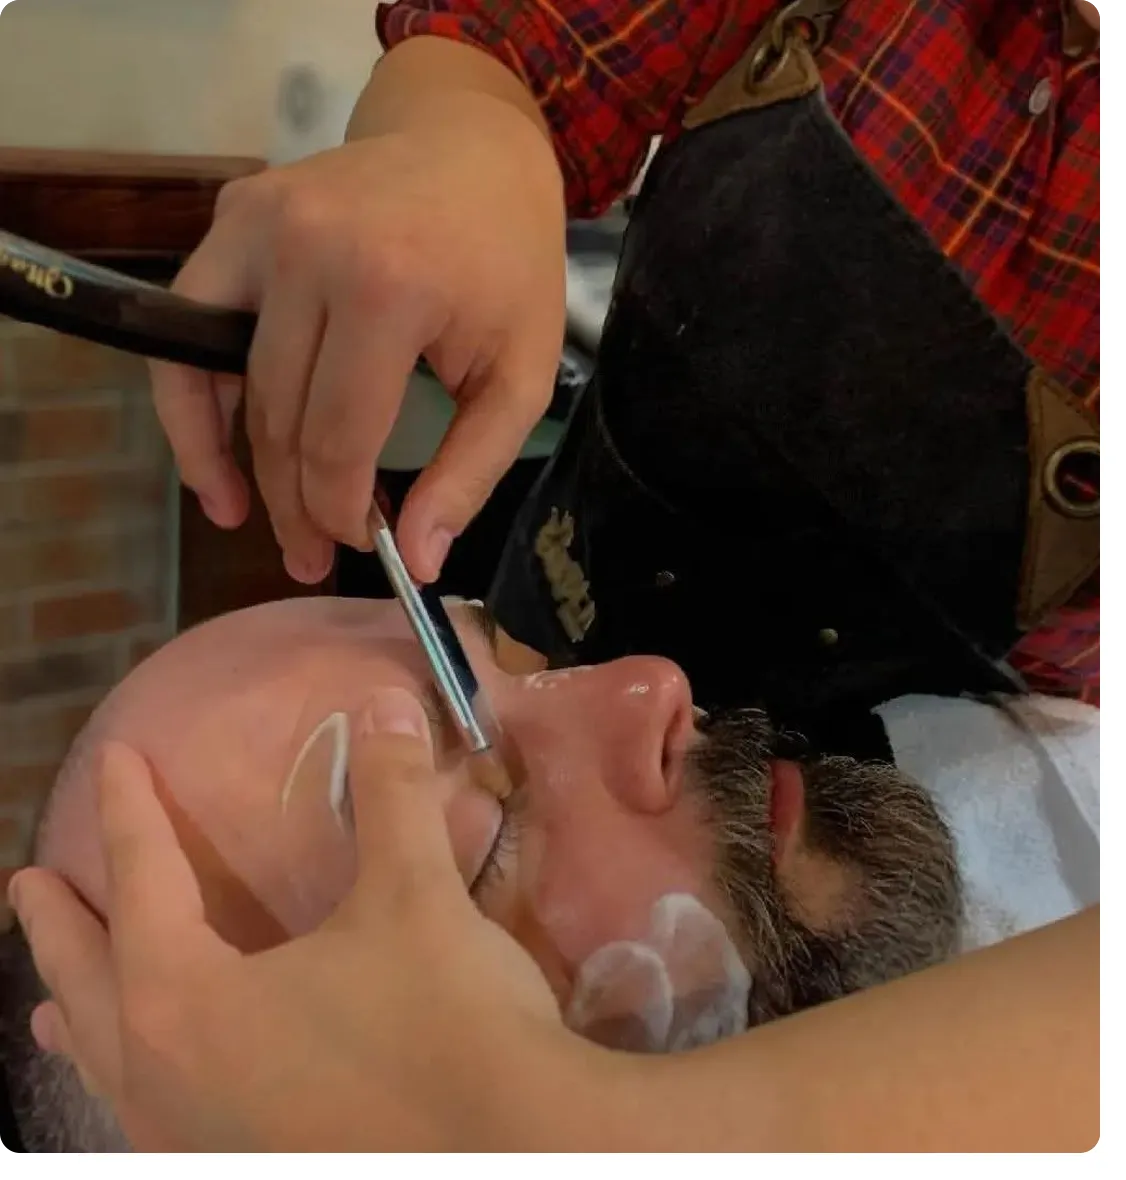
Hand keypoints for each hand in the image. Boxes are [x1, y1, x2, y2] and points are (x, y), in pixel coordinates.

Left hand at [7, 691, 597, 1151]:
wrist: (511, 1153)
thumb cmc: (441, 1020)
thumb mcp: (414, 893)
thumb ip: (391, 793)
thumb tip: (383, 701)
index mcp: (189, 1000)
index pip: (143, 883)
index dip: (130, 812)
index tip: (116, 759)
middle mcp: (168, 1079)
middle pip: (91, 985)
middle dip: (57, 931)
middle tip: (26, 885)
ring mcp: (198, 1143)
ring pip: (113, 1071)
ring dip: (83, 1020)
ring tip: (48, 1009)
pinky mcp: (245, 1173)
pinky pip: (153, 1124)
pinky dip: (134, 1090)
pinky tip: (154, 1100)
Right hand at [154, 59, 565, 585]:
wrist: (470, 148)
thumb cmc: (508, 264)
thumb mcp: (521, 375)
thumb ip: (472, 471)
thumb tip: (421, 562)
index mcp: (389, 288)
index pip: (336, 437)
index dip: (337, 509)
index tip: (360, 545)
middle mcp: (308, 250)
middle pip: (276, 416)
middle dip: (291, 502)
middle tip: (308, 557)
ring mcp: (257, 224)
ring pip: (222, 379)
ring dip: (227, 462)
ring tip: (242, 520)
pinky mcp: (232, 216)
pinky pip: (192, 326)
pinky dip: (191, 397)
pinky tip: (209, 460)